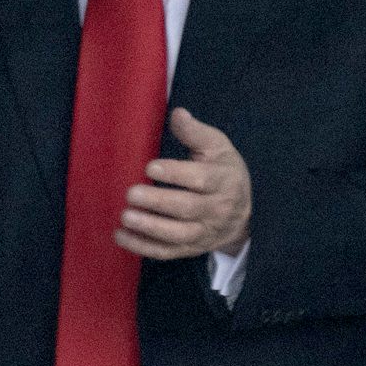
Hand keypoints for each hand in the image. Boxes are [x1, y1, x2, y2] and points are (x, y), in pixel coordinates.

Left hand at [117, 107, 252, 258]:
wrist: (244, 212)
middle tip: (131, 194)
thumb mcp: (216, 147)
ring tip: (125, 217)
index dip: (176, 173)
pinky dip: (144, 247)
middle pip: (188, 208)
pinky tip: (121, 236)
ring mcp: (204, 232)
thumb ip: (195, 132)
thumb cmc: (222, 171)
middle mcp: (217, 209)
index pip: (201, 179)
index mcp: (223, 181)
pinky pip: (168, 252)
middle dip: (159, 202)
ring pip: (179, 234)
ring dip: (150, 228)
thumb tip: (177, 113)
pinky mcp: (191, 248)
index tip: (151, 167)